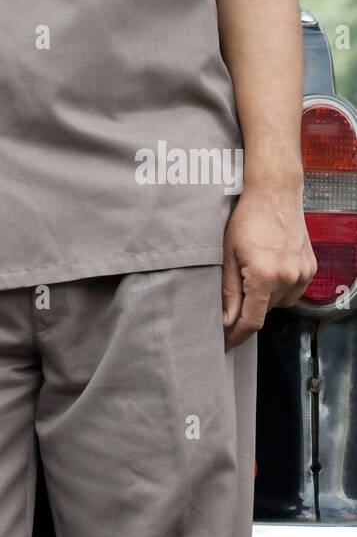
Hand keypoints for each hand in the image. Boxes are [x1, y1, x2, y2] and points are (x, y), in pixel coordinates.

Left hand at [222, 186, 316, 350]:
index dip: (237, 335)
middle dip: (247, 308)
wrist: (275, 193)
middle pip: (264, 311)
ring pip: (279, 303)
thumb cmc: (247, 218)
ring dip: (264, 297)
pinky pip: (292, 291)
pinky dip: (279, 287)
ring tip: (253, 270)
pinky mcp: (310, 268)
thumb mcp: (228, 253)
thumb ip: (228, 290)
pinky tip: (269, 267)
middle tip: (235, 291)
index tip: (227, 343)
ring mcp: (302, 274)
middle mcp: (287, 279)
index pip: (251, 321)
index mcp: (263, 276)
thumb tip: (227, 319)